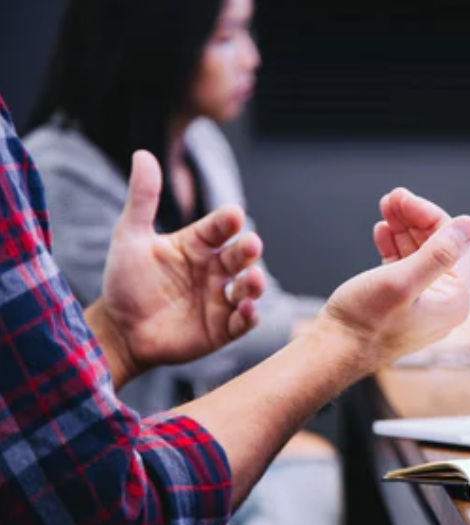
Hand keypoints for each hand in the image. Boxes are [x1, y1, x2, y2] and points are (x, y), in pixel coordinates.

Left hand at [91, 151, 265, 383]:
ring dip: (255, 283)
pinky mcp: (222, 329)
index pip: (219, 227)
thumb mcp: (130, 237)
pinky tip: (247, 309)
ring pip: (248, 287)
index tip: (233, 215)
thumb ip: (142, 198)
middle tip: (251, 245)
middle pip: (240, 256)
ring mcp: (220, 299)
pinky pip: (243, 321)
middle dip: (248, 250)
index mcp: (197, 245)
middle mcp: (214, 269)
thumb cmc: (125, 282)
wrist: (118, 331)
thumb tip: (143, 154)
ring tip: (253, 280)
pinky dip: (249, 316)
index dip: (227, 221)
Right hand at [316, 188, 469, 371]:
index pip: (453, 243)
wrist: (332, 352)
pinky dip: (394, 246)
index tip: (402, 198)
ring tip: (385, 208)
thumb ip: (438, 253)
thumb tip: (469, 224)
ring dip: (403, 228)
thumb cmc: (364, 323)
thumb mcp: (402, 281)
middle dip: (414, 219)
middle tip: (391, 198)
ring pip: (419, 253)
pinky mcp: (401, 303)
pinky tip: (382, 232)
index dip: (428, 215)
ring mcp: (422, 303)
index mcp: (454, 300)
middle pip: (437, 246)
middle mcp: (443, 303)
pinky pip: (404, 266)